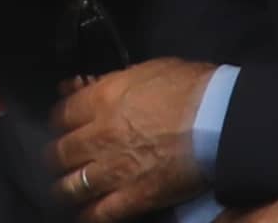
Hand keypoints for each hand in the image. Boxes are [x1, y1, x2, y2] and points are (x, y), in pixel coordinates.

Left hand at [53, 60, 217, 220]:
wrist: (218, 120)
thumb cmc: (190, 88)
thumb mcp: (148, 69)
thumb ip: (115, 81)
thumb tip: (92, 83)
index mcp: (102, 99)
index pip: (62, 113)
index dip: (61, 120)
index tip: (63, 124)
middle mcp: (99, 136)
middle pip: (61, 152)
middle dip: (59, 156)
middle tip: (62, 158)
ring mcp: (114, 170)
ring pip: (73, 184)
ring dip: (68, 186)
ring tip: (68, 188)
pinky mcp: (133, 197)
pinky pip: (100, 212)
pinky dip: (90, 214)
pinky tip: (88, 213)